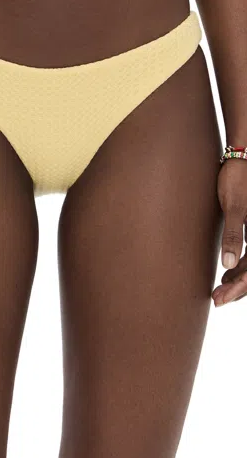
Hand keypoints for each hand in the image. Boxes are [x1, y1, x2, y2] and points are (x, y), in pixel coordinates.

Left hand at [212, 159, 246, 306]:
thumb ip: (232, 236)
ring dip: (238, 280)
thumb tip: (229, 265)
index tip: (222, 298)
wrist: (240, 157)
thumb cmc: (237, 178)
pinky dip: (239, 266)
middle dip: (238, 289)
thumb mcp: (233, 207)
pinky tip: (226, 273)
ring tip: (218, 291)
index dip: (240, 287)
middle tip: (217, 300)